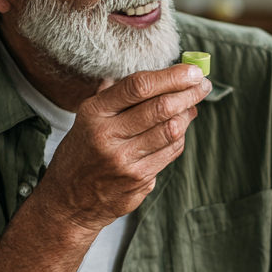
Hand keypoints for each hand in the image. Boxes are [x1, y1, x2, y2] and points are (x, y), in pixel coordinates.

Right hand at [34, 63, 211, 233]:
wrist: (69, 201)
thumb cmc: (83, 152)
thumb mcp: (88, 118)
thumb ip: (119, 96)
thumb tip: (163, 78)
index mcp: (94, 113)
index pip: (138, 86)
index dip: (171, 76)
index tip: (193, 71)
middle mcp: (107, 135)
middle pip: (160, 108)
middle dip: (188, 93)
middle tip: (203, 85)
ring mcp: (124, 160)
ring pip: (171, 131)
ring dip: (187, 115)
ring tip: (193, 106)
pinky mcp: (138, 180)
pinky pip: (170, 152)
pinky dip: (179, 138)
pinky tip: (179, 129)